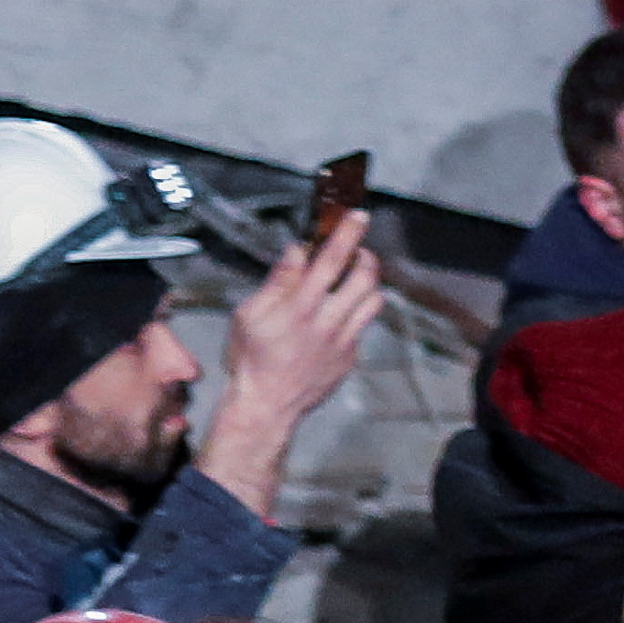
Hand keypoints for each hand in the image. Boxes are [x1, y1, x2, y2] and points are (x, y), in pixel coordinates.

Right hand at [193, 216, 385, 512]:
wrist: (266, 406)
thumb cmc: (251, 359)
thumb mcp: (250, 314)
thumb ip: (278, 281)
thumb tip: (297, 251)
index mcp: (300, 307)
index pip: (331, 260)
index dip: (347, 234)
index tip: (357, 216)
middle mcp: (328, 322)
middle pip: (364, 277)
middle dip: (366, 255)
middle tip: (357, 249)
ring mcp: (343, 341)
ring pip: (373, 300)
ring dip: (368, 282)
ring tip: (355, 276)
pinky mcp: (350, 356)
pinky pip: (364, 325)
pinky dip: (358, 311)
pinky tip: (341, 311)